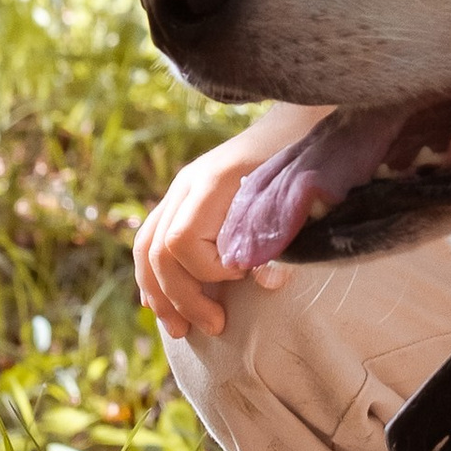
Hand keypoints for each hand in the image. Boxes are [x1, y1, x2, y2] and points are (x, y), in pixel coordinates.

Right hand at [134, 103, 321, 337]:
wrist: (300, 120)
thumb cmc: (304, 157)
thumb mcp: (298, 192)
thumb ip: (279, 234)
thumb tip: (266, 282)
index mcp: (212, 180)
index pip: (182, 241)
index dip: (208, 270)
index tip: (245, 276)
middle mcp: (188, 184)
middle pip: (158, 250)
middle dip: (181, 296)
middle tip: (215, 326)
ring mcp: (181, 189)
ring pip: (147, 247)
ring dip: (161, 293)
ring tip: (181, 330)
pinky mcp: (184, 198)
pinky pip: (152, 240)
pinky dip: (154, 276)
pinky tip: (160, 304)